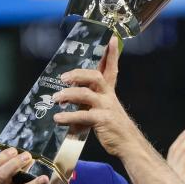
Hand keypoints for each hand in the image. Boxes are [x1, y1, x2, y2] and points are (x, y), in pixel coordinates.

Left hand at [52, 41, 142, 157]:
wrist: (128, 144)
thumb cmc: (114, 127)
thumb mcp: (105, 109)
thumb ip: (91, 101)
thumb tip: (70, 95)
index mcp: (110, 92)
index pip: (112, 69)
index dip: (112, 54)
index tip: (112, 39)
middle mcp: (109, 96)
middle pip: (95, 77)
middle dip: (78, 74)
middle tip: (63, 78)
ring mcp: (106, 107)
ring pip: (85, 94)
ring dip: (68, 95)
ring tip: (56, 98)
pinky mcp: (102, 120)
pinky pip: (82, 115)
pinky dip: (68, 116)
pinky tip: (58, 119)